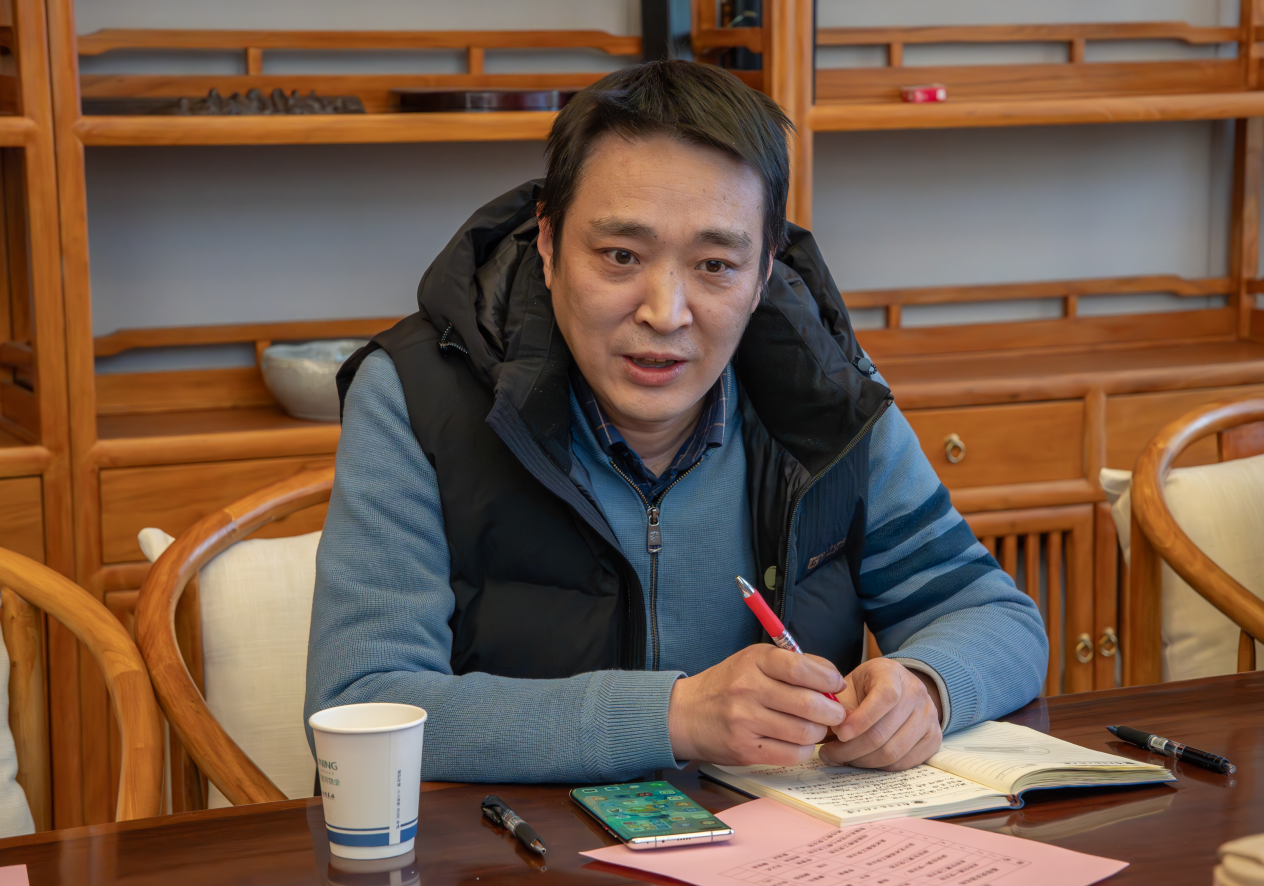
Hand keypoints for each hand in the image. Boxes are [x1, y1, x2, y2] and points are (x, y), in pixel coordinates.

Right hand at [668, 645, 845, 765]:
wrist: (686, 714)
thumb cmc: (728, 684)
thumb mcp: (754, 661)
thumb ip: (793, 664)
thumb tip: (832, 678)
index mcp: (753, 661)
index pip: (800, 668)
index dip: (827, 678)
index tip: (837, 684)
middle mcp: (747, 689)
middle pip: (807, 704)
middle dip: (832, 711)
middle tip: (836, 713)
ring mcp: (744, 721)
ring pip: (803, 732)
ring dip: (819, 732)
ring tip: (816, 728)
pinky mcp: (744, 750)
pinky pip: (791, 754)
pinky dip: (804, 750)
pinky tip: (800, 742)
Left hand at [819, 658, 942, 770]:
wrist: (898, 687)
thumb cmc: (868, 686)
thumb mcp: (850, 684)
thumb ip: (841, 704)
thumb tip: (835, 729)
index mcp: (893, 674)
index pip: (884, 698)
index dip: (860, 720)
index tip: (839, 733)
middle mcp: (916, 693)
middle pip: (884, 732)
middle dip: (851, 748)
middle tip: (829, 753)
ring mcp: (929, 717)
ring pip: (893, 752)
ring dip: (863, 760)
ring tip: (843, 757)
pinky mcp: (933, 738)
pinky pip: (904, 762)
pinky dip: (880, 766)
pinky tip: (863, 759)